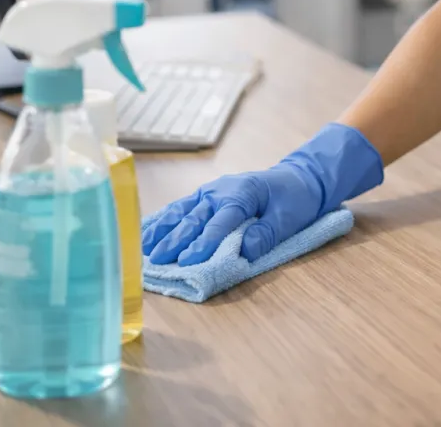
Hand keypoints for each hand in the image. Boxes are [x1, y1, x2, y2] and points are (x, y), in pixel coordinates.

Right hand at [142, 123, 383, 265]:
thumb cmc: (295, 199)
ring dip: (162, 230)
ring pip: (181, 211)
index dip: (205, 241)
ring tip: (143, 249)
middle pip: (195, 217)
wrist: (298, 179)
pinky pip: (180, 207)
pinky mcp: (205, 196)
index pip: (221, 220)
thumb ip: (267, 233)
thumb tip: (245, 250)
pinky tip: (144, 232)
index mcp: (244, 193)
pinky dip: (162, 220)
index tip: (189, 260)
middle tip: (158, 261)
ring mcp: (210, 191)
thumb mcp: (289, 217)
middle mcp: (221, 190)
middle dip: (175, 240)